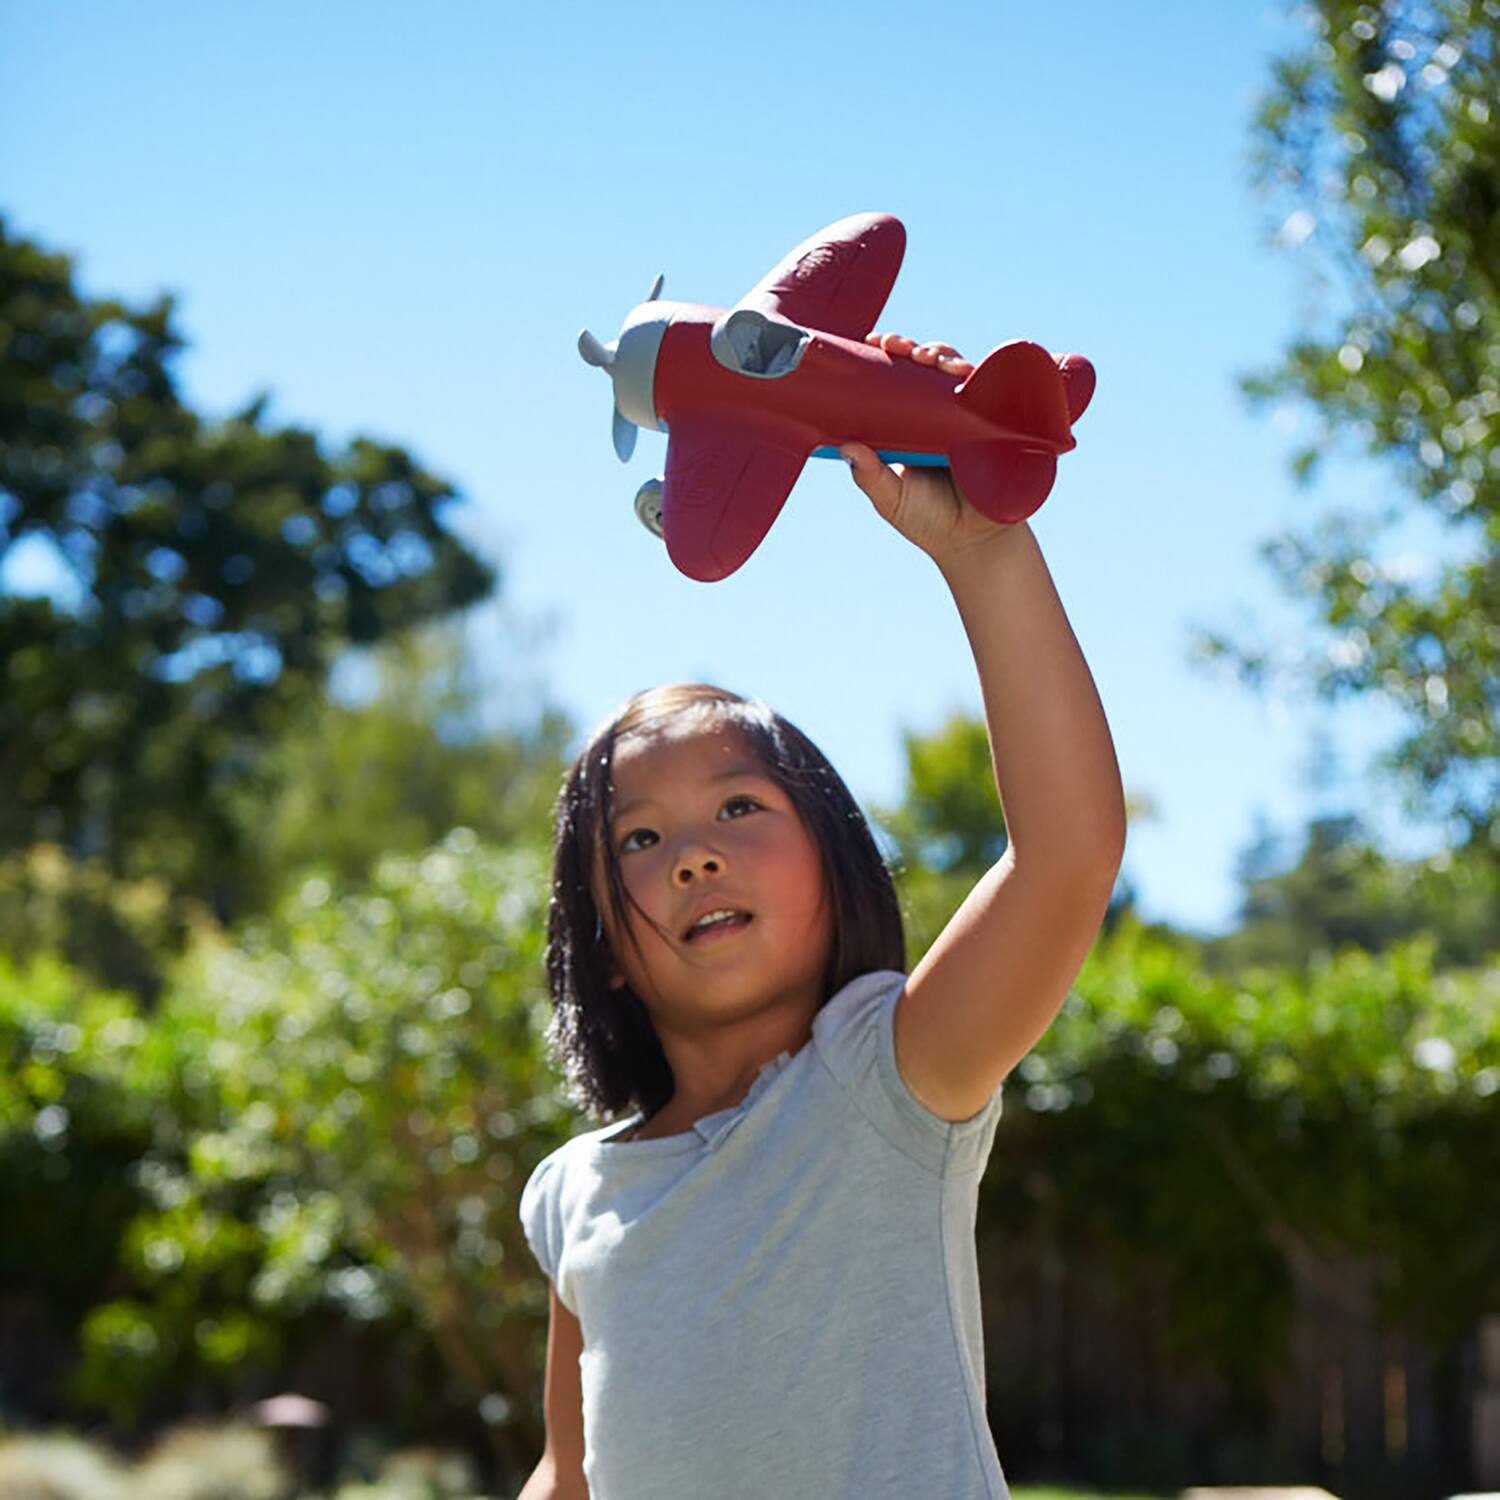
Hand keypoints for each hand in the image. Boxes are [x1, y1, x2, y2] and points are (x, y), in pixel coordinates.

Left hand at [840, 332, 1021, 567]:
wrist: (975, 544)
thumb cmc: (929, 522)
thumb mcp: (891, 500)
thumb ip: (869, 476)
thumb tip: (844, 447)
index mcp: (906, 427)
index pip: (892, 385)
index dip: (883, 362)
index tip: (870, 344)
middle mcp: (934, 416)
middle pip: (922, 369)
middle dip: (909, 348)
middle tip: (894, 344)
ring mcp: (963, 417)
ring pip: (951, 372)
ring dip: (939, 355)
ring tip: (926, 357)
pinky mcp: (990, 423)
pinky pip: (984, 390)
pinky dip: (973, 374)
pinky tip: (959, 369)